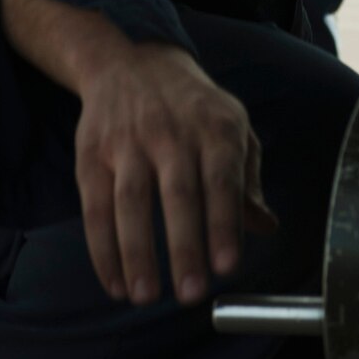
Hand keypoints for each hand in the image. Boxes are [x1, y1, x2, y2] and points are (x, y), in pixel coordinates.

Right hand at [0, 0, 277, 308]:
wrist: (130, 62)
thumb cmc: (193, 107)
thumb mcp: (233, 128)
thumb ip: (246, 181)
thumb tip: (266, 228)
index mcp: (215, 127)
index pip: (222, 178)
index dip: (224, 223)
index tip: (226, 266)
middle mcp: (171, 132)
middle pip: (177, 193)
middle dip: (184, 246)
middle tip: (191, 293)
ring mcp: (127, 142)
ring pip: (131, 202)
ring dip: (137, 253)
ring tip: (145, 296)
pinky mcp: (92, 155)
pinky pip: (95, 208)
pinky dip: (102, 250)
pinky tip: (114, 282)